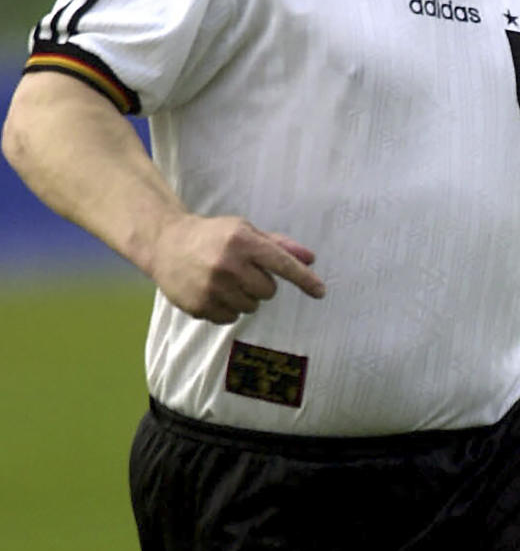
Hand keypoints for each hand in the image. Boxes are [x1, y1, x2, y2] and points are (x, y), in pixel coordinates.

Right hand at [150, 214, 324, 322]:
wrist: (167, 243)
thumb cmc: (214, 236)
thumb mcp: (245, 231)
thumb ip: (279, 245)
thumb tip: (310, 259)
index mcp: (242, 241)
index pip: (282, 263)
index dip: (304, 279)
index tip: (321, 292)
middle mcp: (228, 264)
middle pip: (269, 291)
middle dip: (261, 284)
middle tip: (242, 271)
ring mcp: (212, 287)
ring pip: (251, 307)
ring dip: (244, 297)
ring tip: (225, 280)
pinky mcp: (200, 305)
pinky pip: (231, 318)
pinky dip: (227, 309)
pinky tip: (212, 291)